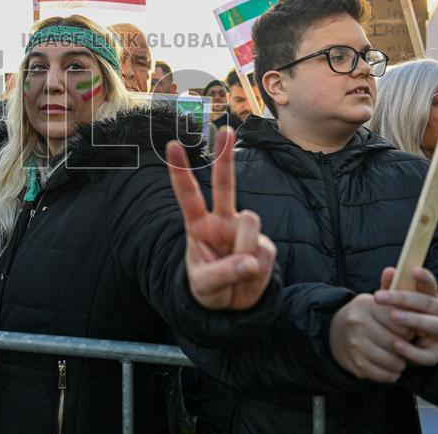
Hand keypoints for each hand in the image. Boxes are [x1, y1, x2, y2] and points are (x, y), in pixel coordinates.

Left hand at [167, 127, 276, 310]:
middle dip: (225, 157)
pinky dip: (257, 271)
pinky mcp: (265, 246)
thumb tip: (252, 261)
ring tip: (238, 270)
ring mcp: (244, 231)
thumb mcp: (205, 287)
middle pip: (224, 185)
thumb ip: (223, 274)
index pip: (187, 195)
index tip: (172, 146)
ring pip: (250, 224)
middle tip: (226, 130)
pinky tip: (251, 275)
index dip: (180, 172)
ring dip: (244, 249)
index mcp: (198, 225)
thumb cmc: (210, 289)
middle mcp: (222, 221)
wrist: (234, 307)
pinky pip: (264, 253)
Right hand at [330, 290, 409, 383]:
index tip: (409, 329)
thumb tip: (392, 270)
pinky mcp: (356, 365)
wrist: (334, 333)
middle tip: (406, 345)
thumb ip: (388, 288)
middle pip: (398, 342)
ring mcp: (356, 345)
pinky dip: (392, 373)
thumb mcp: (373, 300)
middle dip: (407, 346)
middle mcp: (358, 324)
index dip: (409, 327)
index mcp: (365, 306)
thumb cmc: (362, 316)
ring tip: (399, 357)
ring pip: (394, 361)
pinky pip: (385, 375)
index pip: (400, 320)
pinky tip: (390, 367)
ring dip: (400, 362)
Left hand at [373, 267, 437, 367]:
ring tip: (393, 316)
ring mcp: (437, 335)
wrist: (401, 345)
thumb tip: (389, 271)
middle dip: (404, 298)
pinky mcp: (433, 354)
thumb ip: (391, 287)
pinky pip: (428, 356)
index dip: (424, 277)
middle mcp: (437, 316)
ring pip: (435, 326)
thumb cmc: (397, 315)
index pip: (430, 285)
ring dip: (414, 320)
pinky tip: (396, 345)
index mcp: (428, 298)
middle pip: (429, 303)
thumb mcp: (392, 301)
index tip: (413, 270)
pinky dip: (413, 351)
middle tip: (379, 296)